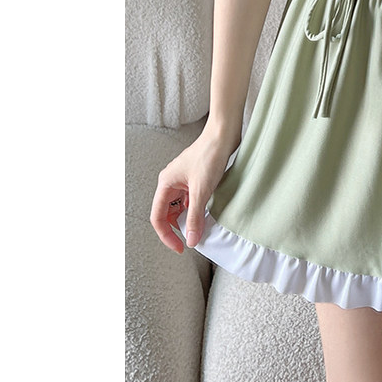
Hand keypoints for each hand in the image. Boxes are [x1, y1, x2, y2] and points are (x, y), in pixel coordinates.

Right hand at [149, 130, 235, 253]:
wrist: (223, 135)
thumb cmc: (210, 155)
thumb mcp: (202, 191)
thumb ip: (195, 217)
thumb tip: (191, 240)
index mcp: (165, 184)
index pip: (158, 217)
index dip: (167, 235)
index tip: (180, 247)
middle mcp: (170, 182)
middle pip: (167, 213)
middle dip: (176, 228)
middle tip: (191, 239)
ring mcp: (182, 180)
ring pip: (178, 207)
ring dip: (186, 218)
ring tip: (199, 227)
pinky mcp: (194, 178)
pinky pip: (189, 199)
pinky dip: (195, 209)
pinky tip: (205, 213)